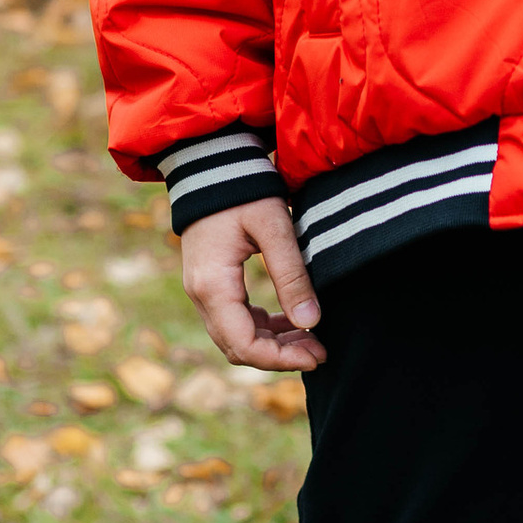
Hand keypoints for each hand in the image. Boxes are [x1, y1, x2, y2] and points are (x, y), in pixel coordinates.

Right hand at [181, 197, 324, 373]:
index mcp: (213, 285)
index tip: (317, 355)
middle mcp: (201, 295)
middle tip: (321, 351)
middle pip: (239, 348)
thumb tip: (312, 322)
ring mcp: (202, 290)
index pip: (245, 345)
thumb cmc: (243, 188)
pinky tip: (292, 320)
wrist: (210, 163)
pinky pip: (235, 320)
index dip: (282, 360)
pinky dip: (263, 327)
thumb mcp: (274, 226)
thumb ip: (292, 274)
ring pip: (236, 337)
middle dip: (281, 356)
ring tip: (313, 339)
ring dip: (273, 344)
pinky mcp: (211, 283)